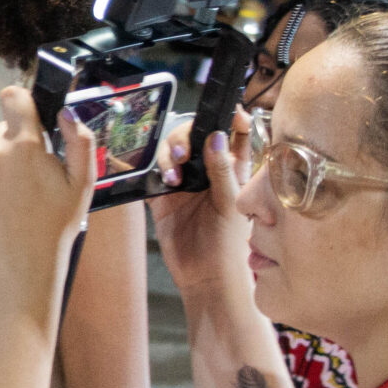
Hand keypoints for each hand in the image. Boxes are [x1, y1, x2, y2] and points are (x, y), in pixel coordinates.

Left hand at [0, 85, 93, 289]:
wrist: (25, 263)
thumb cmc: (58, 222)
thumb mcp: (83, 182)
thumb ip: (79, 140)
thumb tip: (66, 112)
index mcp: (24, 146)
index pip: (13, 97)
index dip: (24, 99)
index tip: (34, 114)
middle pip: (6, 127)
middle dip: (22, 139)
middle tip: (41, 168)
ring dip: (8, 159)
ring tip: (26, 189)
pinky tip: (12, 202)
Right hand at [150, 125, 246, 303]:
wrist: (205, 277)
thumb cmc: (228, 245)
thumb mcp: (230, 203)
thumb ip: (222, 169)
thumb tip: (216, 136)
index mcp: (231, 169)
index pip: (234, 134)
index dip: (231, 117)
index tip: (226, 110)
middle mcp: (207, 171)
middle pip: (194, 136)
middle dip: (186, 137)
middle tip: (185, 154)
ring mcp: (184, 183)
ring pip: (171, 151)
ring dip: (170, 155)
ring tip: (175, 175)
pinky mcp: (163, 196)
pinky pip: (153, 173)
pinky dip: (155, 171)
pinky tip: (165, 181)